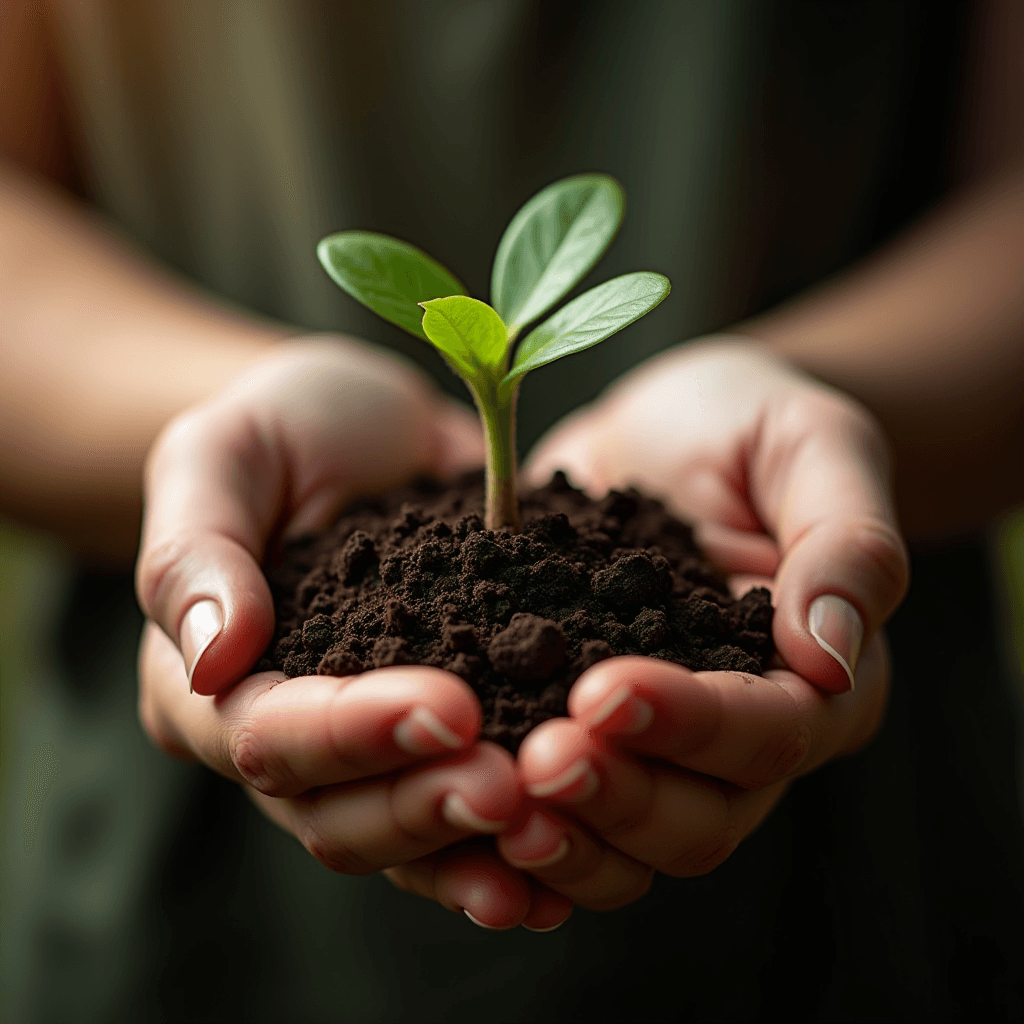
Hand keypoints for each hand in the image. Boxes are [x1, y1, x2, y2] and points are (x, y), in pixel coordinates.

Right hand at [136, 338, 570, 928]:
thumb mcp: (220, 454)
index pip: (268, 735)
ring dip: (472, 840)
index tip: (450, 708)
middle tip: (513, 786)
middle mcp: (285, 737)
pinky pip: (459, 812)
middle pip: (335, 812)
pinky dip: (506, 840)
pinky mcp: (436, 737)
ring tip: (550, 824)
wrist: (375, 432)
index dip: (354, 733)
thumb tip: (215, 659)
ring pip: (402, 834)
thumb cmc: (284, 429)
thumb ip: (197, 551)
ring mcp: (365, 747)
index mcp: (208, 683)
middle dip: (424, 803)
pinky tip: (566, 846)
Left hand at [491, 338, 907, 908]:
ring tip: (489, 797)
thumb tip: (832, 657)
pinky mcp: (586, 729)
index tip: (604, 691)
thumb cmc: (750, 423)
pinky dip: (520, 822)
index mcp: (817, 680)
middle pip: (701, 819)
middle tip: (534, 762)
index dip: (692, 726)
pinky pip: (564, 807)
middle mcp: (741, 734)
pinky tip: (458, 798)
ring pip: (631, 839)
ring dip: (567, 833)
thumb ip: (847, 544)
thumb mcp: (816, 448)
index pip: (770, 732)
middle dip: (619, 796)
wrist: (660, 427)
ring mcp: (658, 743)